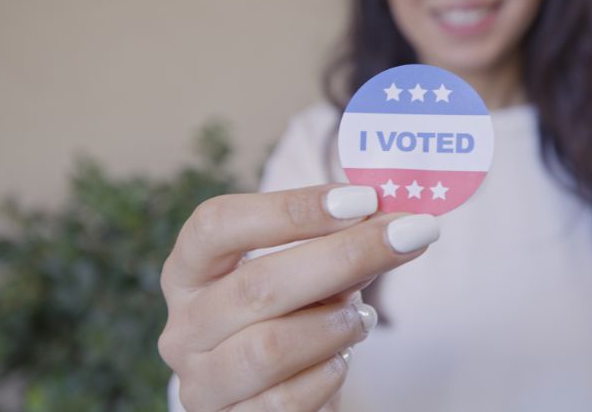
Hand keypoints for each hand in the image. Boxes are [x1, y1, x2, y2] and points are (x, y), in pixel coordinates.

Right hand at [158, 184, 439, 411]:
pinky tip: (343, 358)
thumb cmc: (288, 317)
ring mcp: (202, 381)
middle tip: (407, 235)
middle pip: (257, 285)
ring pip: (271, 347)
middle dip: (343, 256)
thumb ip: (336, 247)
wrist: (269, 394)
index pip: (218, 225)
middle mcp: (184, 326)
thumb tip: (394, 221)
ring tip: (364, 317)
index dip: (289, 209)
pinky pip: (288, 400)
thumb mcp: (303, 276)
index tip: (361, 200)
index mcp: (189, 271)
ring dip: (335, 324)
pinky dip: (329, 373)